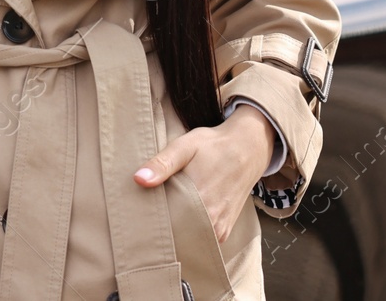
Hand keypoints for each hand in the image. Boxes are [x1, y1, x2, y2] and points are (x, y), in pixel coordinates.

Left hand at [133, 103, 273, 243]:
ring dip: (174, 230)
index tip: (138, 211)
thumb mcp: (185, 146)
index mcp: (198, 199)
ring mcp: (218, 229)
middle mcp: (211, 219)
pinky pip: (200, 239)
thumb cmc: (214, 145)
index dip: (149, 219)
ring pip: (188, 239)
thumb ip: (162, 163)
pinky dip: (189, 232)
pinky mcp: (224, 232)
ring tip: (163, 214)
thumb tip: (139, 179)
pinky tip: (180, 218)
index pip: (164, 222)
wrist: (248, 150)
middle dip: (160, 226)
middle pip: (175, 233)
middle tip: (146, 213)